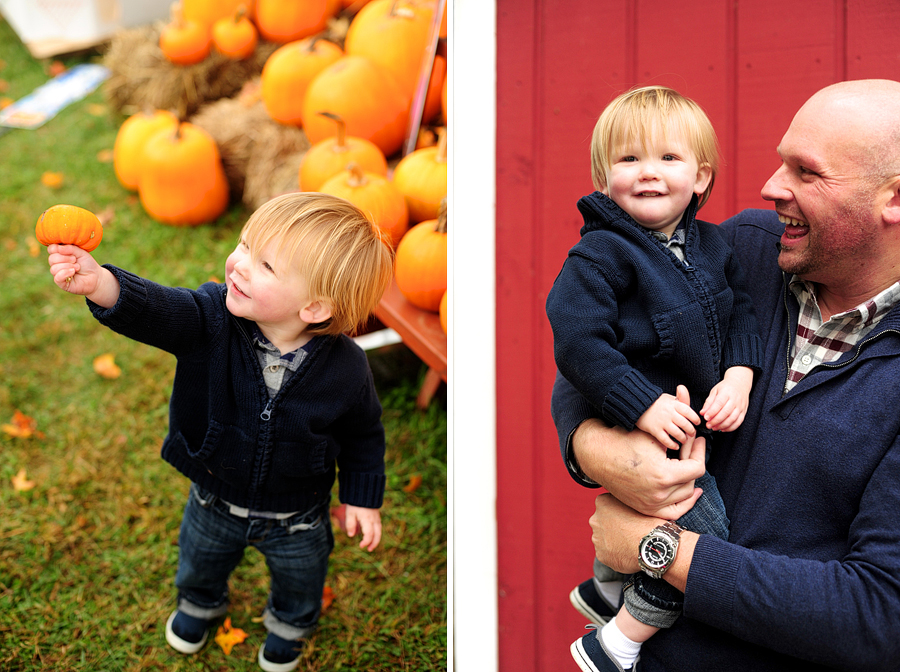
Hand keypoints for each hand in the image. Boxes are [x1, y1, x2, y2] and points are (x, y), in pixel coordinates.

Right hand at [48, 244, 98, 292]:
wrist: (96, 277)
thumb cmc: (87, 264)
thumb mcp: (81, 252)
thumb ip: (70, 248)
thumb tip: (58, 248)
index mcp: (60, 254)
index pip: (51, 249)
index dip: (57, 248)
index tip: (68, 250)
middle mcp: (57, 264)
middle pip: (52, 258)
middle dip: (65, 258)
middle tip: (75, 260)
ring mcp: (58, 274)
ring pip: (54, 268)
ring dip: (67, 266)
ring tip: (77, 267)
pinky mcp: (61, 283)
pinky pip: (57, 277)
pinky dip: (65, 273)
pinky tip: (73, 272)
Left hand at [343, 505, 381, 551]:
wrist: (364, 491)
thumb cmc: (355, 503)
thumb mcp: (350, 513)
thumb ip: (350, 524)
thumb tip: (351, 535)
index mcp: (367, 519)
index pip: (369, 534)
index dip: (366, 542)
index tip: (361, 546)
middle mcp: (374, 520)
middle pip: (377, 534)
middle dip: (374, 543)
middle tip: (369, 549)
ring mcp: (376, 518)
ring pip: (379, 531)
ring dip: (376, 540)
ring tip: (371, 546)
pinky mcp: (377, 516)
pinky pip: (379, 527)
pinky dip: (377, 534)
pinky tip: (372, 536)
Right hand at [573, 413, 706, 517]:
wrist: (598, 456)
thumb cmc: (624, 441)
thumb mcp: (654, 437)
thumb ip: (679, 440)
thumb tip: (697, 438)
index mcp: (663, 475)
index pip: (697, 468)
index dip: (699, 451)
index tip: (699, 440)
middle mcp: (659, 494)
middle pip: (692, 480)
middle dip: (693, 461)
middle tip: (690, 446)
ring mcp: (652, 504)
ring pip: (685, 494)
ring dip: (689, 478)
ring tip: (686, 462)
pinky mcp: (645, 509)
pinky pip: (674, 512)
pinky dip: (686, 503)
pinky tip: (694, 491)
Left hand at [590, 493, 700, 586]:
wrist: (656, 545)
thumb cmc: (655, 522)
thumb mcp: (651, 503)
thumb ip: (652, 496)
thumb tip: (688, 489)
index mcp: (603, 501)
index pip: (609, 505)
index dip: (623, 513)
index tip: (633, 519)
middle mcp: (595, 517)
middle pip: (604, 521)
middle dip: (616, 526)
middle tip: (633, 532)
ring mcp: (596, 537)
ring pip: (605, 538)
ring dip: (615, 541)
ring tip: (632, 543)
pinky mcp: (600, 554)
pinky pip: (607, 554)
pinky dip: (615, 555)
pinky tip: (629, 553)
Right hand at [635, 385, 699, 449]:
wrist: (637, 405)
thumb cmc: (656, 403)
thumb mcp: (669, 398)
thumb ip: (680, 397)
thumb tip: (684, 389)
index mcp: (673, 404)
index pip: (688, 412)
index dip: (695, 418)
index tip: (697, 423)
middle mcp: (669, 413)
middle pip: (685, 424)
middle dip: (691, 431)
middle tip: (692, 434)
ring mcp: (662, 422)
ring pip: (677, 433)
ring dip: (683, 438)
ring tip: (684, 440)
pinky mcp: (654, 430)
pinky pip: (666, 440)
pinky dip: (672, 444)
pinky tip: (675, 446)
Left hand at [701, 366, 752, 431]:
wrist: (740, 384)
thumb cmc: (726, 388)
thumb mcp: (715, 391)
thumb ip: (708, 402)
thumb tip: (702, 412)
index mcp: (726, 392)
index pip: (719, 403)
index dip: (712, 412)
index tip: (705, 417)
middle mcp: (735, 400)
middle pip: (726, 412)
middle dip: (716, 420)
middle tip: (708, 425)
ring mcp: (741, 406)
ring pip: (732, 419)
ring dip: (722, 425)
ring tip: (714, 428)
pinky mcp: (744, 412)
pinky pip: (738, 422)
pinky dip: (730, 428)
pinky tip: (723, 429)